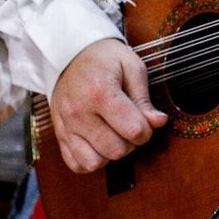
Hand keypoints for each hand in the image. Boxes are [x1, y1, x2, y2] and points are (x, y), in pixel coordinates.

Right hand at [50, 38, 168, 173]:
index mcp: (99, 93)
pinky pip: (76, 164)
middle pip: (115, 150)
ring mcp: (65, 125)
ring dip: (111, 154)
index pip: (133, 130)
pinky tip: (99, 144)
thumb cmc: (106, 60)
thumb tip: (159, 122)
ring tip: (114, 135)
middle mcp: (78, 112)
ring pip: (94, 162)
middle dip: (131, 143)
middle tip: (129, 125)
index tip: (145, 120)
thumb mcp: (132, 68)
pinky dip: (91, 160)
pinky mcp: (59, 134)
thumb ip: (145, 99)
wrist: (70, 55)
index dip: (147, 130)